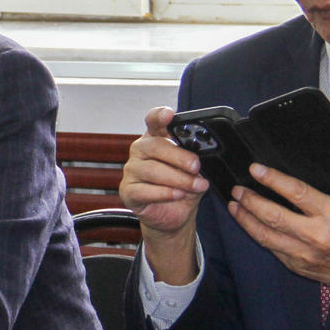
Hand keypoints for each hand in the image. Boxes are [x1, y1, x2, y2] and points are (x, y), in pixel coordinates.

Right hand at [118, 107, 207, 284]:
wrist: (176, 215)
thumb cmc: (183, 187)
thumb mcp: (195, 171)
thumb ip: (196, 159)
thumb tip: (201, 157)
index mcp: (156, 138)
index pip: (153, 121)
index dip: (160, 116)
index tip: (170, 114)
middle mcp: (141, 151)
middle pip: (154, 146)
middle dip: (179, 157)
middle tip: (196, 166)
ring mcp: (131, 170)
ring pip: (152, 170)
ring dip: (178, 179)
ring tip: (196, 186)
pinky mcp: (128, 191)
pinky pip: (144, 190)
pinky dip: (165, 193)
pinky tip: (178, 195)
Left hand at [228, 164, 329, 314]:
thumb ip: (328, 194)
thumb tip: (298, 178)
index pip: (296, 192)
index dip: (272, 179)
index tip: (255, 169)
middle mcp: (317, 235)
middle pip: (272, 215)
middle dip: (250, 200)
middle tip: (237, 189)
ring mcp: (305, 253)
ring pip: (265, 235)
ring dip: (245, 219)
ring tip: (234, 205)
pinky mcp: (299, 266)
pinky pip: (272, 248)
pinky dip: (258, 235)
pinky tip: (250, 225)